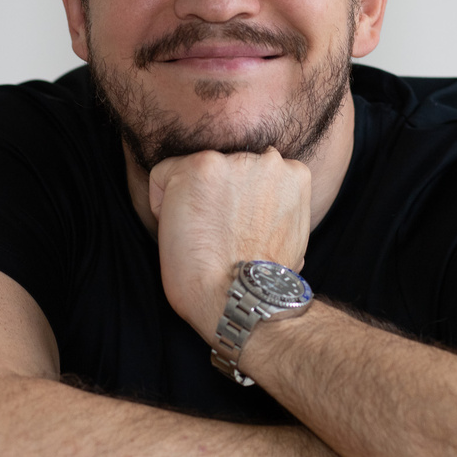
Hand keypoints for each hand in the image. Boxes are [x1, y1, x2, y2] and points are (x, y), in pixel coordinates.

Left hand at [149, 149, 310, 341]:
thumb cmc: (265, 281)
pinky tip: (183, 231)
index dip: (235, 205)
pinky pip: (163, 175)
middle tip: (217, 234)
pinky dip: (162, 202)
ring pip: (193, 170)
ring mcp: (235, 161)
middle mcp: (269, 159)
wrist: (240, 297)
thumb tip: (269, 215)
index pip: (250, 173)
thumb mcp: (292, 236)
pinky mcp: (202, 166)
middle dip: (216, 195)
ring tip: (202, 234)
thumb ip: (280, 208)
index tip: (233, 232)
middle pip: (224, 167)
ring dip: (190, 197)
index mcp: (294, 174)